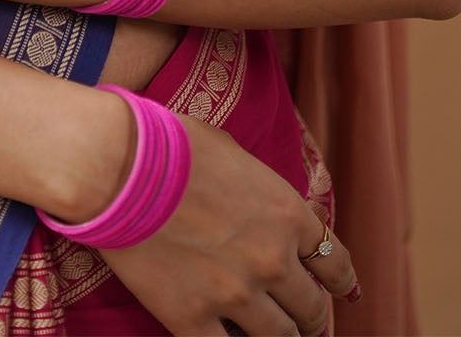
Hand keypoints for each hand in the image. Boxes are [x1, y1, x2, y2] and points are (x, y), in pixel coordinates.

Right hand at [97, 116, 356, 335]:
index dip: (339, 282)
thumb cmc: (170, 143)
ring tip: (274, 335)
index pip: (334, 262)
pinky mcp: (193, 319)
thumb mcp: (232, 152)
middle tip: (305, 324)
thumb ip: (257, 187)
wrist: (120, 165)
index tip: (340, 292)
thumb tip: (259, 203)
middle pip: (311, 309)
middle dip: (311, 318)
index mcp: (286, 213)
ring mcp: (235, 295)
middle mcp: (272, 260)